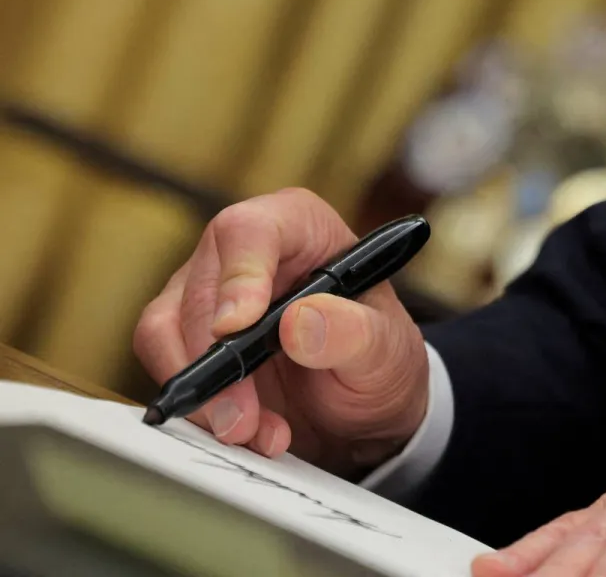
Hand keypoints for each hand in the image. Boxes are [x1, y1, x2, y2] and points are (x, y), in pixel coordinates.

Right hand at [133, 188, 429, 476]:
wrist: (363, 406)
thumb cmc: (379, 357)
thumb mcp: (386, 350)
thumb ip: (353, 334)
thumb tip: (298, 323)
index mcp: (300, 227)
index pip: (250, 230)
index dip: (238, 276)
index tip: (236, 327)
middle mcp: (245, 251)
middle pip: (200, 289)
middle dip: (216, 361)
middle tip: (243, 418)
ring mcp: (209, 292)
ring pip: (165, 329)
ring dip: (203, 393)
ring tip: (251, 432)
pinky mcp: (186, 336)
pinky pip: (166, 365)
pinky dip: (198, 408)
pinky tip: (245, 432)